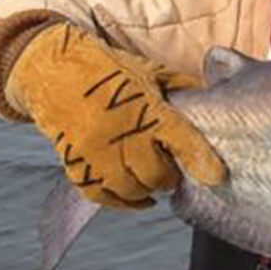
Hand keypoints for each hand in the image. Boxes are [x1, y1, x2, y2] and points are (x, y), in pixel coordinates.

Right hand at [6, 22, 226, 207]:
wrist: (53, 68)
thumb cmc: (109, 70)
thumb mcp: (151, 72)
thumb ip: (183, 89)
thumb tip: (215, 98)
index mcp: (146, 107)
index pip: (182, 140)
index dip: (202, 162)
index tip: (217, 177)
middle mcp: (121, 132)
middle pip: (157, 175)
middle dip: (171, 177)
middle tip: (174, 171)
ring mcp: (95, 151)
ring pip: (131, 189)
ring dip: (147, 190)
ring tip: (153, 180)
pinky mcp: (76, 163)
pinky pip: (101, 195)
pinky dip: (121, 201)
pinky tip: (134, 196)